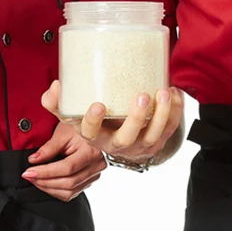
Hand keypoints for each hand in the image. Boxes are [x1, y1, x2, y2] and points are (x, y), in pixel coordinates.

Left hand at [21, 121, 105, 200]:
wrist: (91, 127)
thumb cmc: (78, 125)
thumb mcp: (63, 132)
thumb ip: (49, 148)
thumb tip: (33, 160)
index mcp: (92, 151)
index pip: (67, 168)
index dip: (46, 172)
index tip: (29, 171)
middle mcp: (96, 165)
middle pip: (69, 182)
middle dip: (45, 182)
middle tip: (29, 176)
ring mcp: (95, 175)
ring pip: (70, 191)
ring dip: (49, 188)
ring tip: (35, 180)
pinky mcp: (90, 180)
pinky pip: (72, 193)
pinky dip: (56, 191)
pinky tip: (46, 183)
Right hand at [41, 80, 183, 162]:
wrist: (120, 137)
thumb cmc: (98, 121)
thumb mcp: (75, 113)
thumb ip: (59, 102)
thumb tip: (56, 86)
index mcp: (95, 137)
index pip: (90, 134)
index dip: (93, 121)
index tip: (97, 104)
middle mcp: (118, 144)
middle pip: (126, 139)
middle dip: (136, 119)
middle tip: (142, 96)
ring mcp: (140, 144)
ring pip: (153, 135)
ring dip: (161, 114)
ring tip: (163, 91)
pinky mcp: (158, 139)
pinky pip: (170, 128)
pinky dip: (175, 110)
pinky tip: (174, 92)